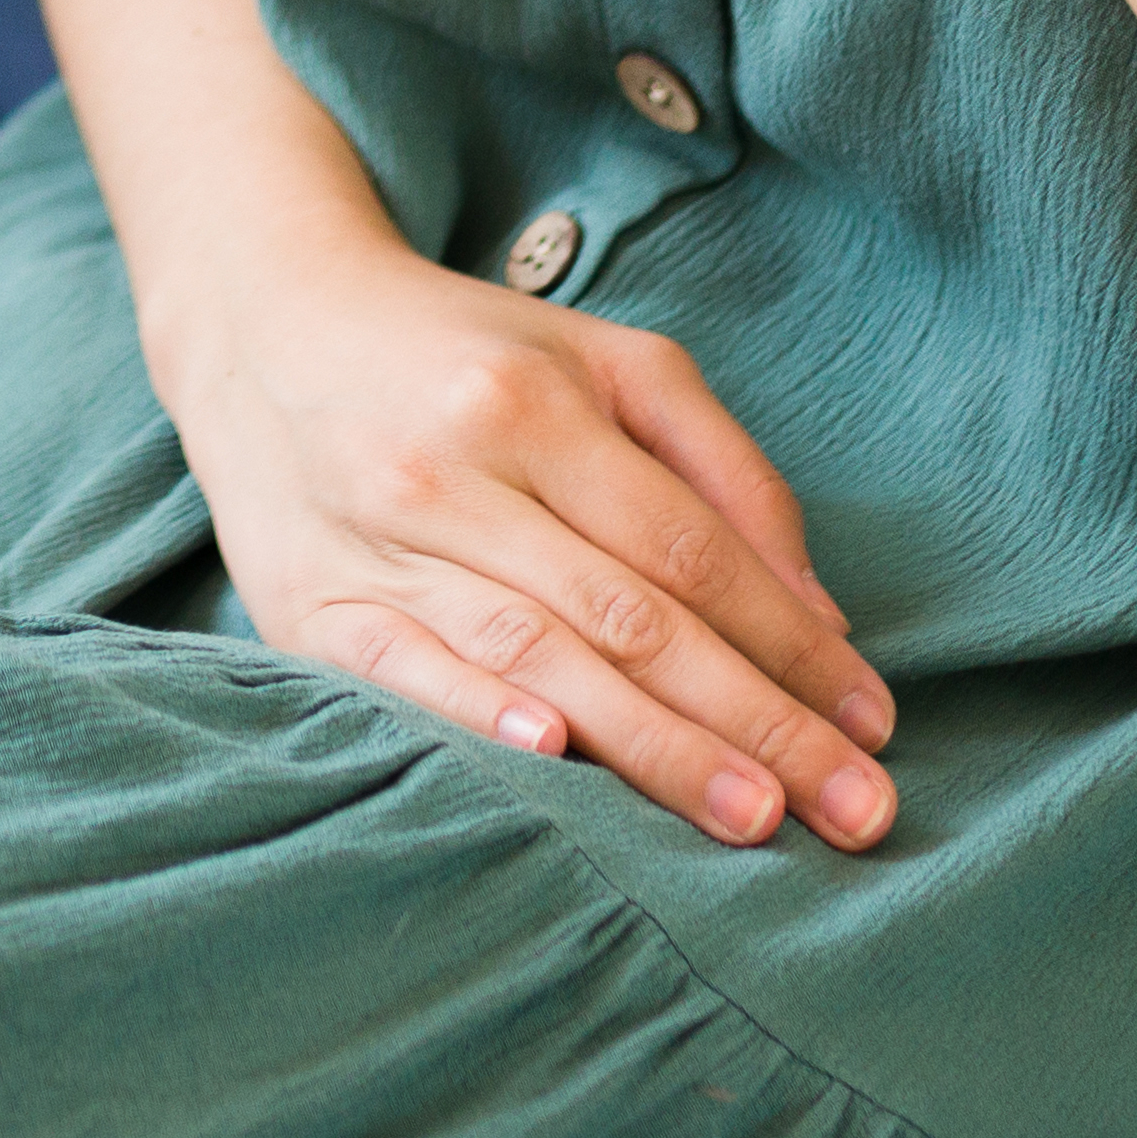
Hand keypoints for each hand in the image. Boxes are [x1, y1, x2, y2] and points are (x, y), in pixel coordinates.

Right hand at [151, 208, 898, 850]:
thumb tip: (816, 615)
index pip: (689, 548)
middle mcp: (456, 469)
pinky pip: (400, 672)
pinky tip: (556, 760)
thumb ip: (721, 471)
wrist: (265, 319)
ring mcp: (375, 538)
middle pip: (630, 615)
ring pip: (536, 654)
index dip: (788, 641)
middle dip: (754, 721)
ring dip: (653, 748)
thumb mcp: (608, 362)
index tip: (870, 723)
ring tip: (752, 817)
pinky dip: (477, 714)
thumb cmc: (468, 352)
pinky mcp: (304, 602)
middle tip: (853, 809)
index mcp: (536, 404)